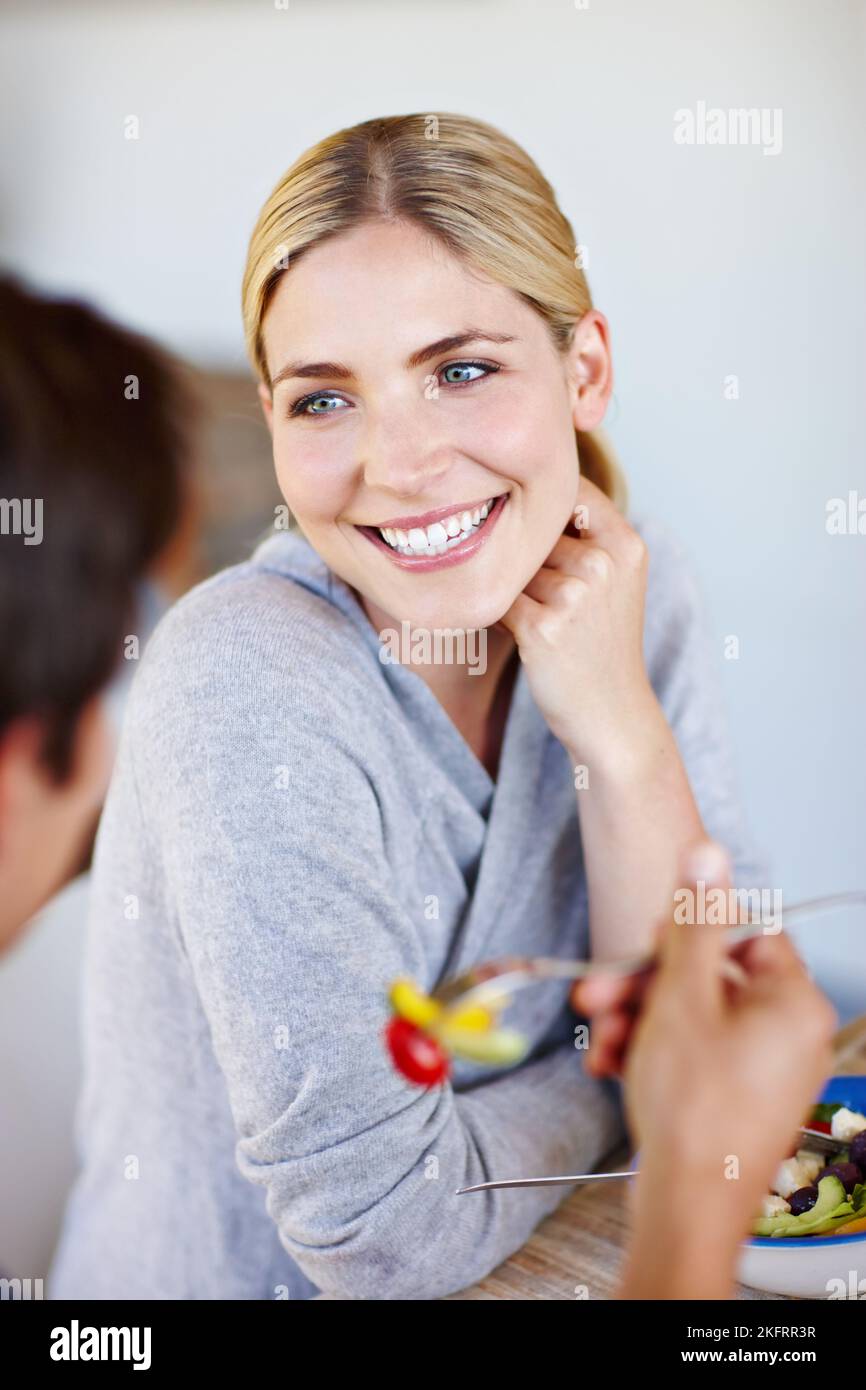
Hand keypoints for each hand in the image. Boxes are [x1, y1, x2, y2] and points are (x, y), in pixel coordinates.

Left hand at [497, 475, 654, 762]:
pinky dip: (500, 614)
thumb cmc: (602, 642)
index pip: (568, 489)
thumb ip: (581, 533)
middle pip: (531, 532)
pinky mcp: (544, 627)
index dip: (540, 503)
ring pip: (511, 567)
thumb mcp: (614, 579)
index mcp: (626, 544)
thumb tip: (514, 487)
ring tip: (535, 617)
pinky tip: (522, 634)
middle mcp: (604, 563)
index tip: (530, 521)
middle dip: (524, 559)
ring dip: (509, 588)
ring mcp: (576, 595)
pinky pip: (497, 601)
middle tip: (541, 594)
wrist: (612, 714)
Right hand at [575, 840, 837, 1296]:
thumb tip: (708, 853)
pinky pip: (691, 1052)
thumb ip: (694, 921)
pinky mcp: (734, 1096)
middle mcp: (787, 1032)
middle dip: (642, 984)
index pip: (746, 933)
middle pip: (710, 978)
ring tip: (598, 1037)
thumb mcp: (684, 995)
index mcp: (793, 1001)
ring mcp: (762, 1068)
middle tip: (594, 992)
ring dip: (635, 1019)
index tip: (647, 944)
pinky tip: (609, 1064)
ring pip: (691, 1016)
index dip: (689, 933)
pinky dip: (649, 1051)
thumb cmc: (693, 1108)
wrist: (686, 1207)